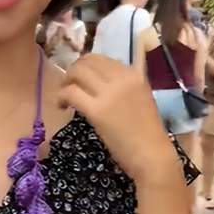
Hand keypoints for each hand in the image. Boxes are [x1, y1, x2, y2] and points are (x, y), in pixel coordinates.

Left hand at [57, 54, 177, 183]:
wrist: (152, 154)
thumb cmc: (147, 132)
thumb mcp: (141, 97)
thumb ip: (124, 85)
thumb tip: (100, 80)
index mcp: (134, 74)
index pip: (101, 58)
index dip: (86, 65)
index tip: (81, 78)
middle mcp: (122, 78)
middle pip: (87, 61)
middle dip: (73, 71)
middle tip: (68, 85)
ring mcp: (109, 93)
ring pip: (76, 73)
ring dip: (65, 82)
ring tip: (64, 97)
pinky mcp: (97, 111)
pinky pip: (71, 93)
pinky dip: (61, 97)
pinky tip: (62, 107)